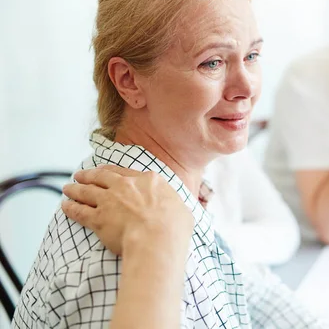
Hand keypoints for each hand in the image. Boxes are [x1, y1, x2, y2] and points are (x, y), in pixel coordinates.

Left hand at [62, 165, 193, 255]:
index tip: (105, 172)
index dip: (112, 171)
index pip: (126, 171)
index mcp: (148, 181)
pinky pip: (79, 211)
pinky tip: (64, 206)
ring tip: (68, 188)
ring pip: (87, 191)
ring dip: (75, 189)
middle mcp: (126, 186)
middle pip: (102, 176)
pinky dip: (70, 208)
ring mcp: (110, 200)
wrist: (157, 238)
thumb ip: (174, 206)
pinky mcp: (98, 218)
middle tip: (80, 175)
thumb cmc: (174, 227)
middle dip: (89, 175)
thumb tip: (178, 212)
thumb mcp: (182, 210)